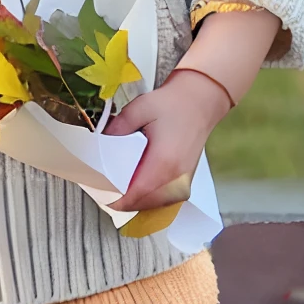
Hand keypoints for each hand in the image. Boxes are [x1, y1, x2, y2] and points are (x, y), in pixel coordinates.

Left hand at [102, 70, 227, 211]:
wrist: (201, 100)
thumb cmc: (171, 103)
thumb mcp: (140, 108)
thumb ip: (118, 128)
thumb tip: (102, 144)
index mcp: (163, 162)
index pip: (137, 193)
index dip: (118, 200)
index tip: (102, 196)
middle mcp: (175, 176)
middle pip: (146, 202)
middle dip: (125, 203)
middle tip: (106, 193)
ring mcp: (184, 179)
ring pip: (157, 203)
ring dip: (138, 202)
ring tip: (120, 194)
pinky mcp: (187, 178)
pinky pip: (167, 198)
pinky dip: (152, 199)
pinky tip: (140, 191)